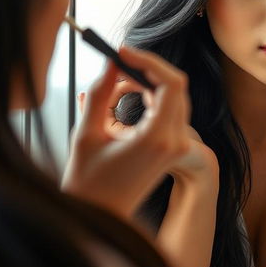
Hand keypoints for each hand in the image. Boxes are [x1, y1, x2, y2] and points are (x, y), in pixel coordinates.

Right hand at [61, 46, 193, 217]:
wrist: (101, 215)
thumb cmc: (88, 179)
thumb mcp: (87, 132)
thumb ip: (101, 92)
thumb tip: (113, 61)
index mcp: (158, 138)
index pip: (171, 82)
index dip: (149, 61)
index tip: (122, 51)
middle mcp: (175, 141)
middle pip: (175, 86)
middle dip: (147, 69)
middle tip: (117, 63)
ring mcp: (178, 146)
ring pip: (173, 97)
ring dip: (148, 84)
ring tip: (115, 86)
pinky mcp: (173, 148)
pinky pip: (169, 110)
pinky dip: (150, 98)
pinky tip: (124, 100)